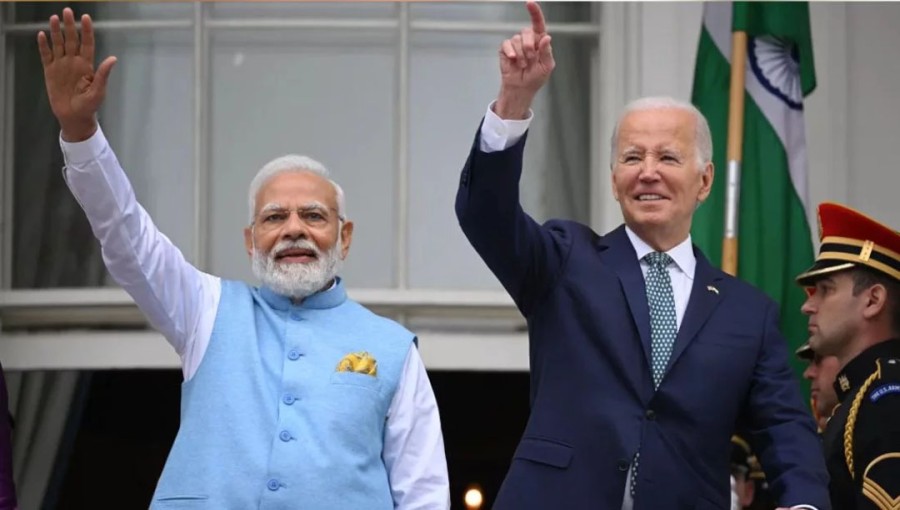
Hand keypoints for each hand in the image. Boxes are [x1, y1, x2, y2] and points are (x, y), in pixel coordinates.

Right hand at [37, 7, 116, 141]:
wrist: (74, 117)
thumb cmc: (90, 106)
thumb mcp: (98, 91)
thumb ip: (103, 74)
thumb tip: (113, 58)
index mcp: (87, 65)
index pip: (87, 43)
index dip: (86, 31)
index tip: (86, 17)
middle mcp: (74, 62)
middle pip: (72, 39)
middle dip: (69, 25)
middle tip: (67, 11)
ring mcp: (61, 65)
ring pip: (58, 44)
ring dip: (55, 31)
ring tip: (54, 18)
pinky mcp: (50, 71)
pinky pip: (46, 55)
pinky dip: (44, 46)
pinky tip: (42, 35)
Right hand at [494, 1, 554, 119]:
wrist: (522, 88)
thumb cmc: (535, 77)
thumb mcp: (546, 66)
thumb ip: (546, 52)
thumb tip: (546, 38)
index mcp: (540, 41)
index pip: (538, 24)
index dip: (535, 12)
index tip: (530, 3)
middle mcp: (528, 39)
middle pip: (527, 32)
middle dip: (529, 47)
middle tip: (531, 60)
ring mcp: (516, 44)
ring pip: (517, 39)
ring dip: (522, 54)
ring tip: (523, 65)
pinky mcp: (505, 49)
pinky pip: (507, 44)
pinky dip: (511, 52)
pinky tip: (514, 60)